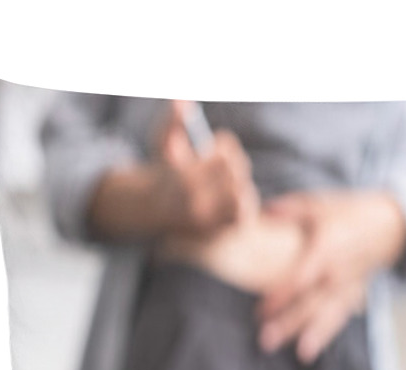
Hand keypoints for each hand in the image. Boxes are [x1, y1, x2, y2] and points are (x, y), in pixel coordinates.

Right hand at [87, 103, 258, 240]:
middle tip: (224, 165)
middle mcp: (199, 205)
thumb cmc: (166, 171)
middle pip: (238, 172)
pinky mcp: (221, 232)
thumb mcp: (164, 144)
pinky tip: (230, 198)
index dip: (224, 148)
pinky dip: (243, 202)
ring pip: (245, 193)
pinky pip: (246, 212)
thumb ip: (173, 122)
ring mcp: (212, 222)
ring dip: (238, 184)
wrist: (158, 213)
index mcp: (185, 181)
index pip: (225, 156)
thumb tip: (182, 100)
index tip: (218, 148)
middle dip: (233, 165)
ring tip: (226, 184)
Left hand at [256, 190, 405, 362]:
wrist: (386, 225)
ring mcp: (346, 287)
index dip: (282, 295)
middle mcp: (337, 273)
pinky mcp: (352, 296)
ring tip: (297, 354)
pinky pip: (336, 319)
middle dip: (289, 323)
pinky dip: (323, 336)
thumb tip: (260, 212)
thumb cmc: (347, 213)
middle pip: (310, 303)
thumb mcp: (318, 205)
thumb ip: (288, 210)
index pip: (300, 277)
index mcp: (326, 249)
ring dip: (310, 336)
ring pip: (325, 315)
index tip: (261, 310)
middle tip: (266, 340)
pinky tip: (306, 353)